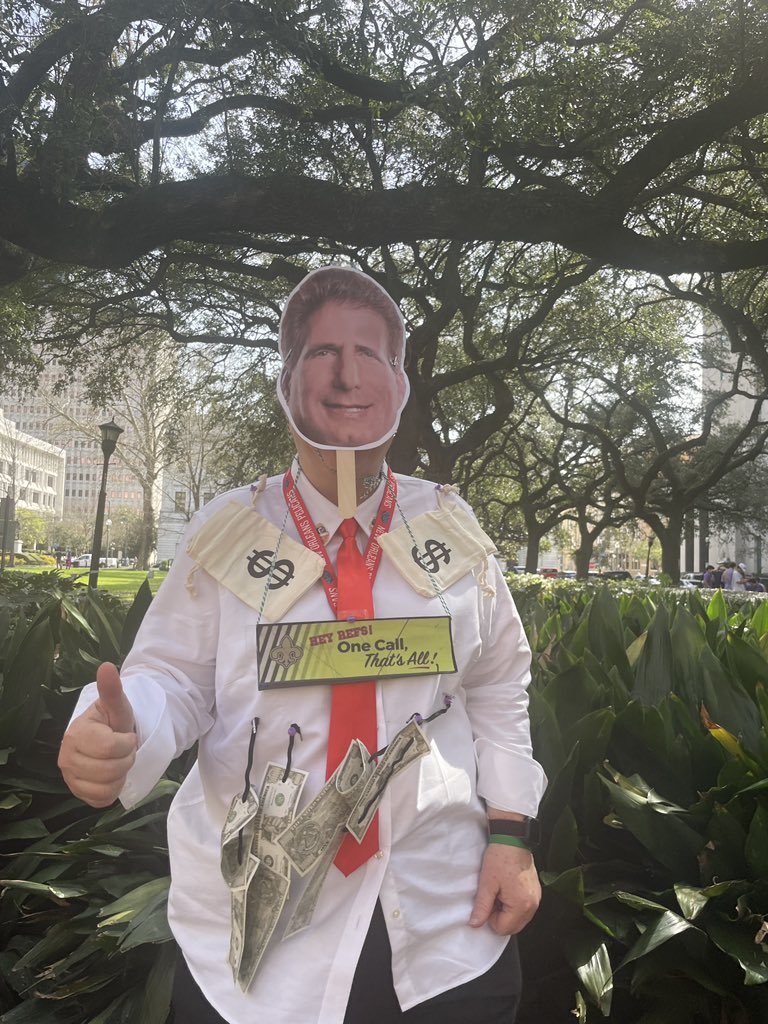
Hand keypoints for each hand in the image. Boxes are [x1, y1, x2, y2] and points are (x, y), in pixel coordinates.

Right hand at [58, 662, 136, 806]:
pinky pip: (102, 800)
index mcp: (76, 734)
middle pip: (110, 770)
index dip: (127, 743)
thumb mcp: (118, 706)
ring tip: (118, 762)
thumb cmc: (113, 722)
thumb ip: (112, 690)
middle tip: (124, 750)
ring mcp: (69, 778)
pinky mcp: (77, 793)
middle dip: (126, 759)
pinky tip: (111, 776)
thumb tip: (106, 666)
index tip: (126, 736)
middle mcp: (66, 757)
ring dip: (120, 775)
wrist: (108, 739)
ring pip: (106, 787)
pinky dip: (113, 790)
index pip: (110, 748)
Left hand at [469, 842, 540, 934]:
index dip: (490, 918)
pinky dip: (515, 905)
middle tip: (493, 897)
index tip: (487, 901)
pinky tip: (508, 889)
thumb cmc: (499, 859)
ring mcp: (536, 899)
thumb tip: (475, 924)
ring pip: (519, 919)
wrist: (513, 839)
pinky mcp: (536, 892)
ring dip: (507, 911)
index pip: (503, 929)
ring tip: (500, 892)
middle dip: (500, 917)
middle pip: (513, 927)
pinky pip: (524, 909)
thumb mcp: (487, 883)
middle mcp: (533, 905)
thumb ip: (482, 907)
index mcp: (521, 905)